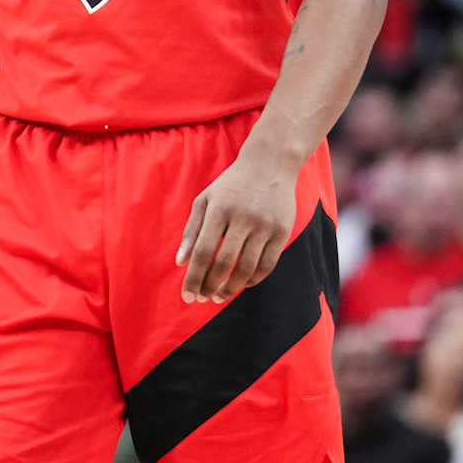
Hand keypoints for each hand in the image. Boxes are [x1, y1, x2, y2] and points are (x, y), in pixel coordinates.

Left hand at [176, 148, 297, 302]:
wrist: (270, 164)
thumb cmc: (231, 185)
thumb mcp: (205, 200)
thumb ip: (191, 231)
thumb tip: (180, 263)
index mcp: (219, 209)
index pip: (202, 251)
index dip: (193, 277)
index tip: (187, 295)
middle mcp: (242, 217)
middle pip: (223, 262)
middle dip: (210, 286)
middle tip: (202, 298)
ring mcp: (265, 225)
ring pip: (247, 268)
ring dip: (231, 288)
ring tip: (218, 296)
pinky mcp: (282, 231)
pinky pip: (267, 265)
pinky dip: (252, 280)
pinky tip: (240, 284)